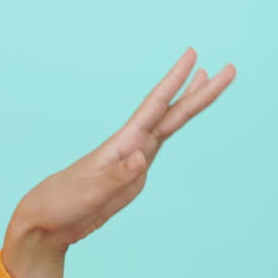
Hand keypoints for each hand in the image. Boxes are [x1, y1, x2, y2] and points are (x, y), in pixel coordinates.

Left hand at [11, 48, 237, 250]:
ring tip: (209, 81)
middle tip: (229, 68)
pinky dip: (174, 127)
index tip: (193, 56)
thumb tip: (144, 155)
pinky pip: (161, 144)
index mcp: (122, 144)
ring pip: (169, 124)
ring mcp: (134, 158)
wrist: (48, 221)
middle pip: (172, 112)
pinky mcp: (134, 174)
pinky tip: (179, 117)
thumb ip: (118, 175)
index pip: (155, 105)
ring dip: (190, 104)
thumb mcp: (91, 191)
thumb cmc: (63, 202)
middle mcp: (131, 145)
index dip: (175, 81)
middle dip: (199, 91)